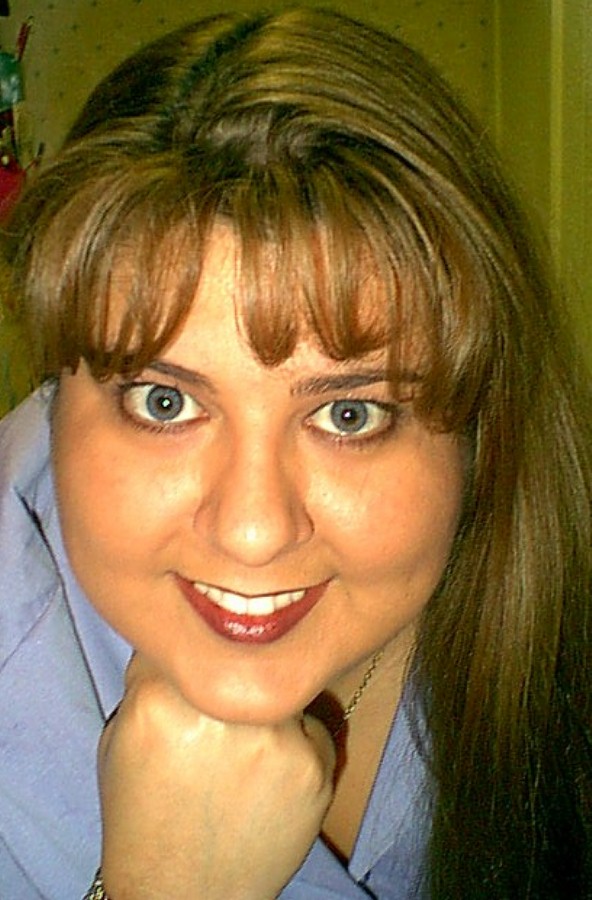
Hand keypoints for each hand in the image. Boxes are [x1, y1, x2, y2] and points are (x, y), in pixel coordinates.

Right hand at [98, 654, 335, 898]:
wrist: (184, 894)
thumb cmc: (143, 816)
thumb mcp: (119, 741)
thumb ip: (148, 682)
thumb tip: (184, 636)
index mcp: (161, 702)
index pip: (188, 637)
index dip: (191, 652)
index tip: (194, 670)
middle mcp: (223, 712)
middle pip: (237, 656)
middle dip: (231, 677)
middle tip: (223, 711)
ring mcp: (275, 737)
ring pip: (276, 686)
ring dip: (265, 705)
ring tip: (245, 750)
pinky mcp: (315, 763)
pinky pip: (309, 723)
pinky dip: (295, 739)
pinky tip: (271, 776)